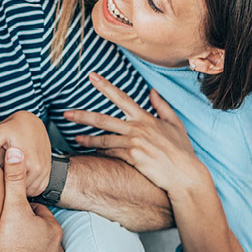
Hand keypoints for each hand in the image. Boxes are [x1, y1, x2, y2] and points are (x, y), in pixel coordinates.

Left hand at [0, 111, 51, 195]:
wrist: (32, 122)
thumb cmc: (14, 127)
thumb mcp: (2, 131)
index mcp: (28, 161)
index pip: (14, 187)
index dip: (4, 187)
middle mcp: (39, 168)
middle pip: (22, 191)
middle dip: (12, 189)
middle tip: (1, 184)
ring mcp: (45, 170)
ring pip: (31, 191)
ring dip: (22, 189)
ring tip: (10, 182)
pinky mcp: (48, 171)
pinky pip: (39, 188)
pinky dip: (30, 188)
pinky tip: (20, 181)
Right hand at [0, 148, 62, 251]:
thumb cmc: (10, 246)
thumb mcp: (11, 207)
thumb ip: (14, 179)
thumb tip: (17, 150)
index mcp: (52, 229)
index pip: (38, 215)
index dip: (22, 214)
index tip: (9, 217)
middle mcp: (57, 251)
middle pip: (40, 237)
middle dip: (27, 236)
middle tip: (7, 236)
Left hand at [64, 72, 210, 195]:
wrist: (184, 174)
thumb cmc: (181, 150)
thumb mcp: (175, 124)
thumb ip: (162, 106)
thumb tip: (152, 91)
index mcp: (145, 117)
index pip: (121, 97)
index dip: (105, 86)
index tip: (92, 77)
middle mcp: (137, 128)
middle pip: (103, 119)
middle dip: (82, 116)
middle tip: (66, 113)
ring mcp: (134, 143)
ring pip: (103, 138)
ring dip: (86, 139)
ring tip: (75, 138)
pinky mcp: (132, 157)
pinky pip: (111, 153)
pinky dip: (100, 152)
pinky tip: (91, 152)